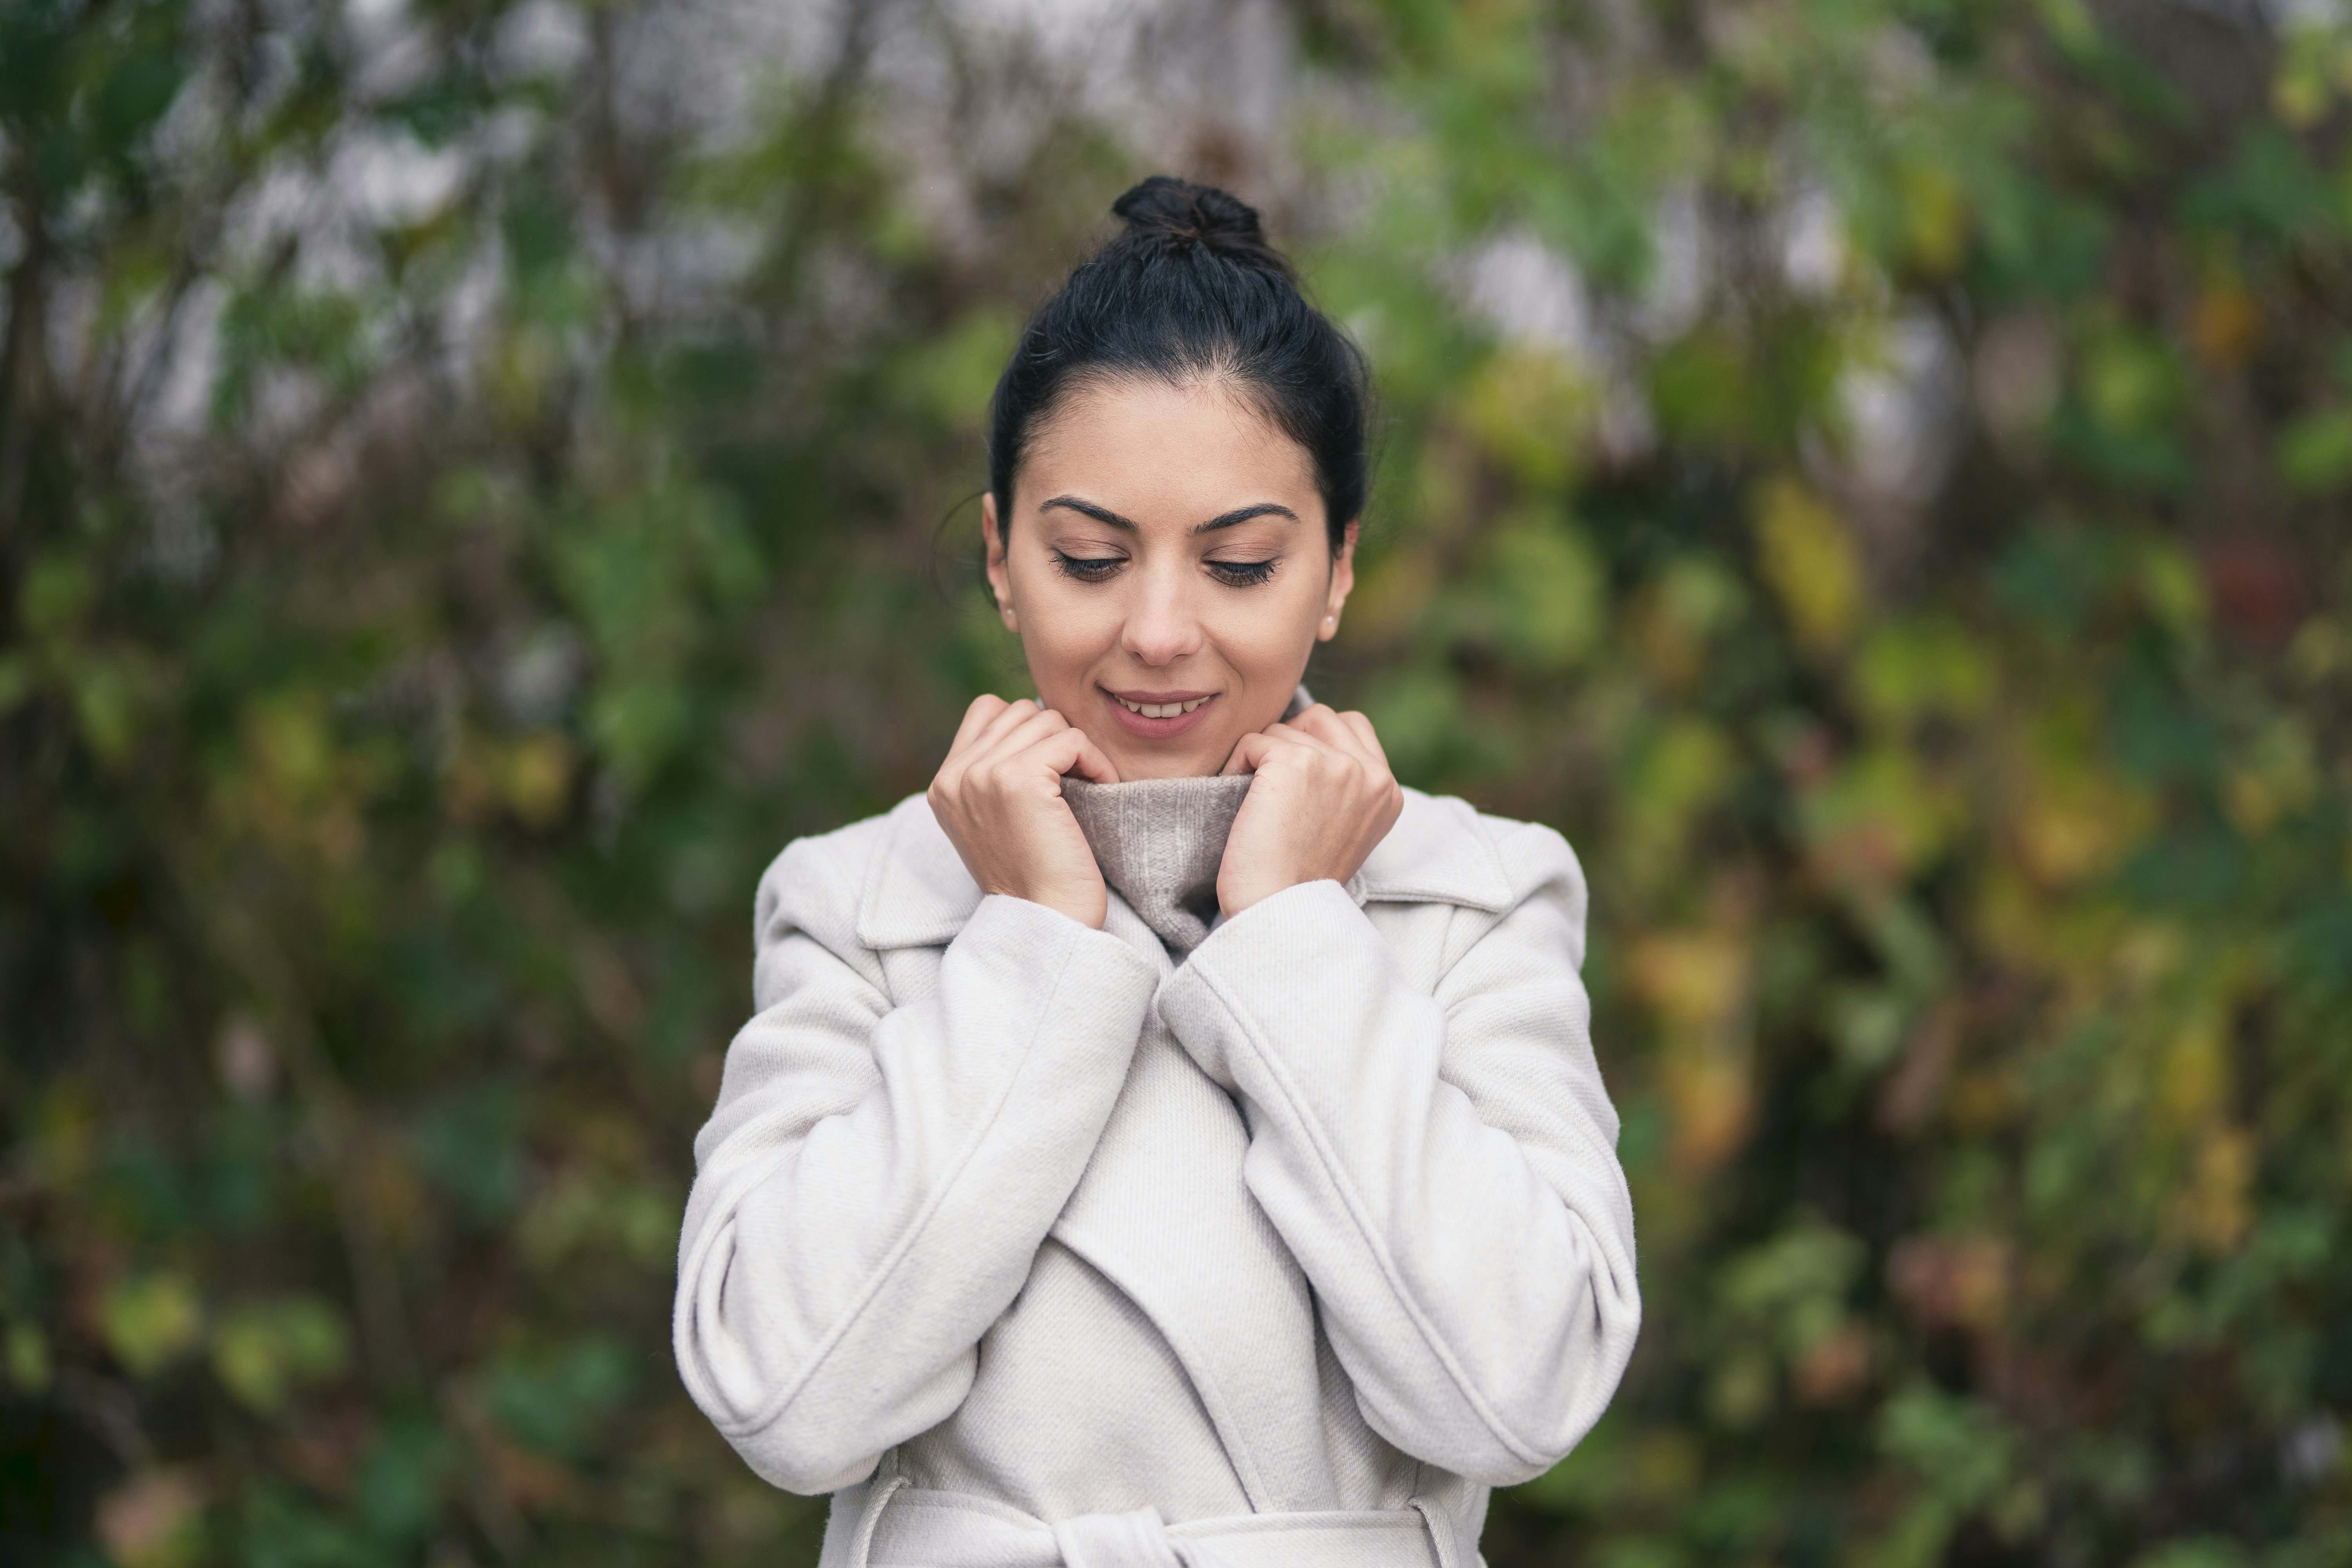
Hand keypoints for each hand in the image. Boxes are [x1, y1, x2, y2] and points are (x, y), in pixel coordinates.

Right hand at [928, 696, 1120, 928]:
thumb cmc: (1035, 876)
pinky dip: (1096, 761)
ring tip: (1086, 787)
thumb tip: (1038, 721)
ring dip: (1077, 749)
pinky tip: (1101, 787)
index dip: (1028, 730)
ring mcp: (981, 775)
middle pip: (1020, 711)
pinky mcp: (1017, 780)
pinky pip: (1071, 739)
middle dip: (1055, 739)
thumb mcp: (997, 820)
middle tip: (1074, 779)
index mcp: (944, 784)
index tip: (1051, 769)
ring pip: (1046, 720)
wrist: (1045, 922)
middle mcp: (955, 776)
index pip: (987, 710)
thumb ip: (996, 773)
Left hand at [1216, 704, 1403, 918]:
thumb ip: (1344, 786)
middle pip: (1319, 718)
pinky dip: (1236, 766)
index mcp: (1388, 791)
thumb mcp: (1345, 829)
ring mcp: (1337, 765)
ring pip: (1283, 729)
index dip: (1315, 743)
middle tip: (1273, 790)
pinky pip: (1253, 741)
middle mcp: (1370, 774)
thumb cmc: (1298, 881)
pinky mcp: (1296, 763)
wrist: (1279, 913)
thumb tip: (1309, 745)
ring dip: (1260, 760)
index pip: (1353, 726)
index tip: (1297, 785)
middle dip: (1288, 743)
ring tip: (1258, 806)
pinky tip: (1242, 806)